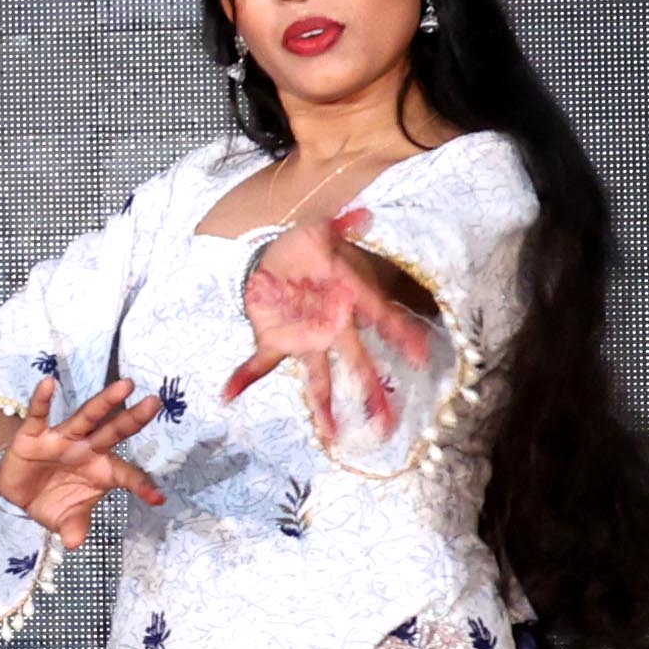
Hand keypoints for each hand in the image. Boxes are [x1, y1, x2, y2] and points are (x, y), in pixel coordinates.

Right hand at [0, 374, 168, 543]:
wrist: (17, 494)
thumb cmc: (52, 502)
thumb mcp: (66, 520)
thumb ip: (75, 528)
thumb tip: (75, 543)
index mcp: (101, 470)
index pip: (126, 475)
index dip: (142, 486)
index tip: (158, 499)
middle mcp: (86, 449)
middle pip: (113, 432)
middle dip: (133, 419)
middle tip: (155, 403)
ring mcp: (62, 439)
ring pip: (86, 417)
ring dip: (104, 402)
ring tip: (125, 385)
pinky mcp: (33, 435)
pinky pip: (38, 415)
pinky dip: (42, 400)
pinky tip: (49, 383)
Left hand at [232, 207, 445, 443]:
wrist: (277, 256)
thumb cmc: (309, 248)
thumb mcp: (324, 231)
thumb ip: (343, 225)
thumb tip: (363, 214)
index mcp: (348, 300)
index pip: (380, 318)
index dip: (400, 335)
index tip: (420, 355)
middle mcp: (331, 327)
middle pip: (355, 363)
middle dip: (370, 391)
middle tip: (386, 422)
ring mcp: (304, 339)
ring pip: (318, 376)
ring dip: (323, 404)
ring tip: (332, 434)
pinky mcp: (274, 341)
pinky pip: (261, 362)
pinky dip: (243, 377)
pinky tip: (228, 394)